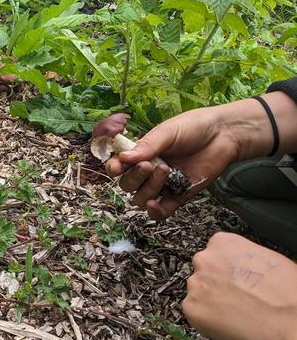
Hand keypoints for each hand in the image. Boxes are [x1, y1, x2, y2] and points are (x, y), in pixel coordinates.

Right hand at [106, 106, 239, 219]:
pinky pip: (161, 211)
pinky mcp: (179, 196)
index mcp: (142, 154)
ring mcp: (163, 185)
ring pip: (142, 198)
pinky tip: (155, 205)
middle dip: (135, 177)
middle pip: (128, 185)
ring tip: (166, 171)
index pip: (119, 167)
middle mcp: (148, 171)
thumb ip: (146, 147)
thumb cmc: (194, 127)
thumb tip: (123, 158)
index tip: (117, 167)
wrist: (225, 135)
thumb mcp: (167, 132)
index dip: (114, 169)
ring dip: (149, 189)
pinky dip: (155, 211)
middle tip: (151, 165)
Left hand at [183, 232, 296, 339]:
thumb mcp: (267, 260)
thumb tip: (239, 270)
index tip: (236, 282)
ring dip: (211, 302)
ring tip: (236, 314)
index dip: (226, 271)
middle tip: (235, 299)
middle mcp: (204, 260)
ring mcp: (195, 284)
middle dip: (216, 285)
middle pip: (204, 273)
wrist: (287, 321)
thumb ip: (243, 261)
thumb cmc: (287, 291)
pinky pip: (196, 314)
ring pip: (199, 293)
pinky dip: (208, 320)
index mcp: (223, 243)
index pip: (216, 254)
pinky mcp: (190, 308)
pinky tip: (229, 324)